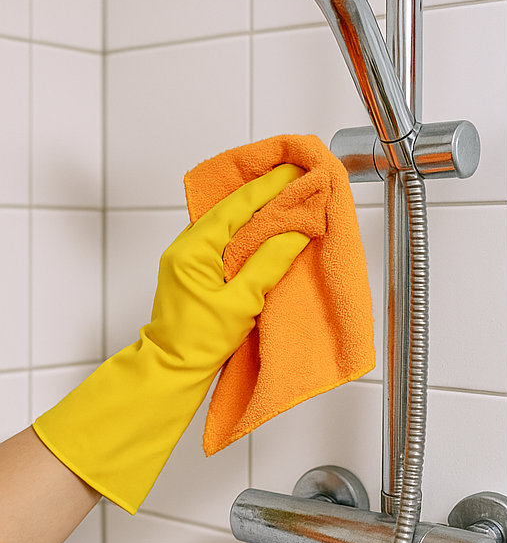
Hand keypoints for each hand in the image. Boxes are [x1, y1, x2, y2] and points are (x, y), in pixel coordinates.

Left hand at [33, 165, 309, 516]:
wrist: (172, 370)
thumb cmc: (199, 342)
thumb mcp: (240, 303)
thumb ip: (268, 263)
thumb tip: (296, 231)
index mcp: (193, 249)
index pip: (237, 206)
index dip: (269, 187)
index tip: (296, 172)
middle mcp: (188, 246)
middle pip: (232, 207)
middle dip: (266, 191)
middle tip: (297, 175)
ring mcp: (191, 257)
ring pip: (231, 222)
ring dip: (261, 209)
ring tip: (291, 195)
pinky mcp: (200, 269)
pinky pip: (229, 238)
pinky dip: (252, 228)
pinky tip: (272, 226)